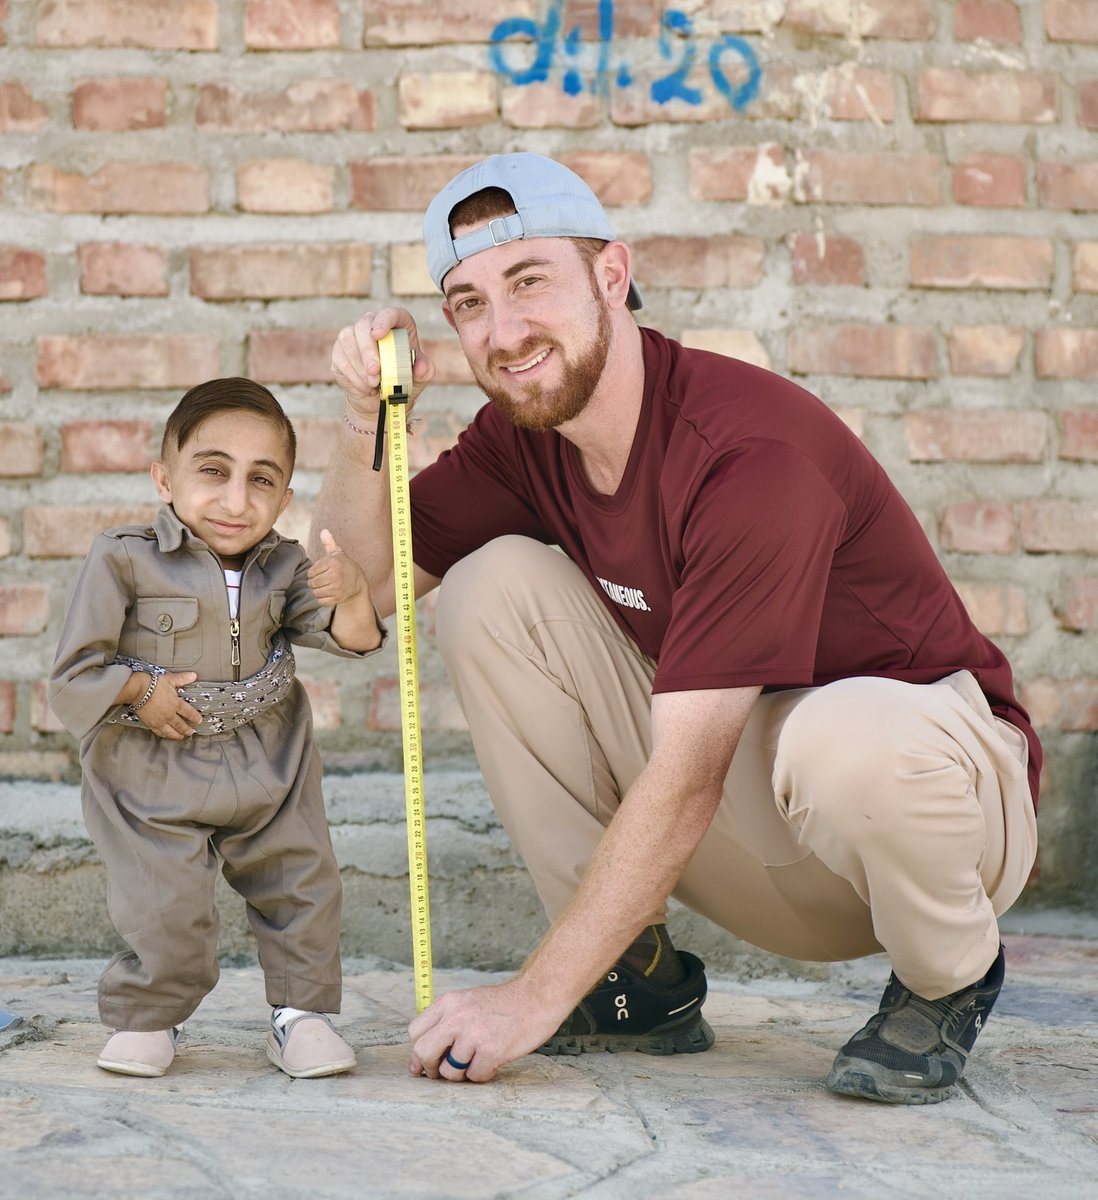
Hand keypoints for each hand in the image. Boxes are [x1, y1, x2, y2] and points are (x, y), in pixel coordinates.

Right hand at [135, 671, 201, 739]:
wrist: (137, 690)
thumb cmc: (153, 684)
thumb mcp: (170, 679)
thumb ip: (183, 678)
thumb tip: (194, 675)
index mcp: (176, 704)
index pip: (189, 713)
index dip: (195, 717)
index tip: (199, 721)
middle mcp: (169, 714)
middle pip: (181, 725)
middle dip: (187, 729)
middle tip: (191, 732)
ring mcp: (160, 720)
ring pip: (171, 731)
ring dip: (177, 735)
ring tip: (181, 737)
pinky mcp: (150, 724)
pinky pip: (159, 732)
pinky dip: (165, 735)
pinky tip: (166, 735)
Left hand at [307, 529, 367, 607]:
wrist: (359, 583)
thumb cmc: (345, 566)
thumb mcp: (338, 554)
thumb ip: (329, 543)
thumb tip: (324, 531)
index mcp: (333, 563)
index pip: (311, 572)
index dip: (314, 572)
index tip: (321, 572)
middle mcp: (335, 575)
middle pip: (312, 583)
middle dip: (314, 583)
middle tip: (322, 580)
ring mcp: (337, 588)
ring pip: (315, 593)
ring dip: (317, 591)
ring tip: (324, 586)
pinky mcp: (338, 598)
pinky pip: (321, 601)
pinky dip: (322, 599)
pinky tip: (328, 593)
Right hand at [330, 307, 434, 420]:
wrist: (381, 401)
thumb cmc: (402, 382)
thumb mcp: (419, 379)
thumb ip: (425, 371)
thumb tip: (422, 367)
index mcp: (397, 326)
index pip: (391, 314)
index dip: (384, 320)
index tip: (378, 334)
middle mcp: (372, 325)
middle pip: (364, 326)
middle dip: (367, 350)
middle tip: (375, 372)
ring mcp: (352, 337)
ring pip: (348, 341)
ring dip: (360, 367)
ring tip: (373, 385)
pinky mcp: (339, 352)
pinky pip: (341, 360)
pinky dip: (353, 377)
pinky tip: (365, 388)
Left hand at [407, 976, 568, 1083]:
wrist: (536, 997)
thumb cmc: (503, 1005)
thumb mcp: (468, 1002)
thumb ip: (445, 1024)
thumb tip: (419, 1061)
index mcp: (449, 1003)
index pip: (415, 1032)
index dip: (418, 1052)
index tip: (427, 1063)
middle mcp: (458, 1017)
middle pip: (424, 1052)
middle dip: (432, 1068)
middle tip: (446, 1070)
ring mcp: (474, 1034)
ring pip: (449, 1071)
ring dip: (462, 1073)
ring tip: (478, 1061)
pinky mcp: (492, 1050)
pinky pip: (474, 1076)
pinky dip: (483, 1074)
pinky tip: (493, 1062)